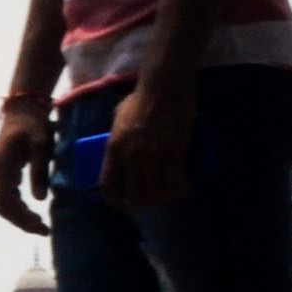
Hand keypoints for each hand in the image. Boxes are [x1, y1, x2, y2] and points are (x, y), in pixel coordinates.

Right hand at [0, 99, 54, 238]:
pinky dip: (19, 206)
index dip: (21, 219)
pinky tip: (34, 212)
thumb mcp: (41, 144)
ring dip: (20, 216)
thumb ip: (39, 171)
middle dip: (21, 221)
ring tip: (41, 225)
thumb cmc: (34, 123)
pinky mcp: (5, 169)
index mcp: (0, 166)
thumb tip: (40, 199)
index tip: (41, 227)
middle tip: (44, 230)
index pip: (5, 202)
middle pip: (3, 206)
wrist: (24, 106)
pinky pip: (8, 194)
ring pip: (4, 202)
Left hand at [102, 63, 194, 209]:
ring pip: (158, 192)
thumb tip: (118, 154)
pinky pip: (175, 182)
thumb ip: (117, 139)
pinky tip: (183, 187)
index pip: (108, 186)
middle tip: (154, 198)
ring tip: (169, 193)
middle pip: (137, 195)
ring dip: (165, 197)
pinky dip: (179, 189)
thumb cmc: (140, 99)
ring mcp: (152, 154)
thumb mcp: (118, 120)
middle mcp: (130, 155)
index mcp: (113, 147)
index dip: (116, 202)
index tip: (125, 206)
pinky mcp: (173, 151)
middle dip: (146, 202)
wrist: (163, 86)